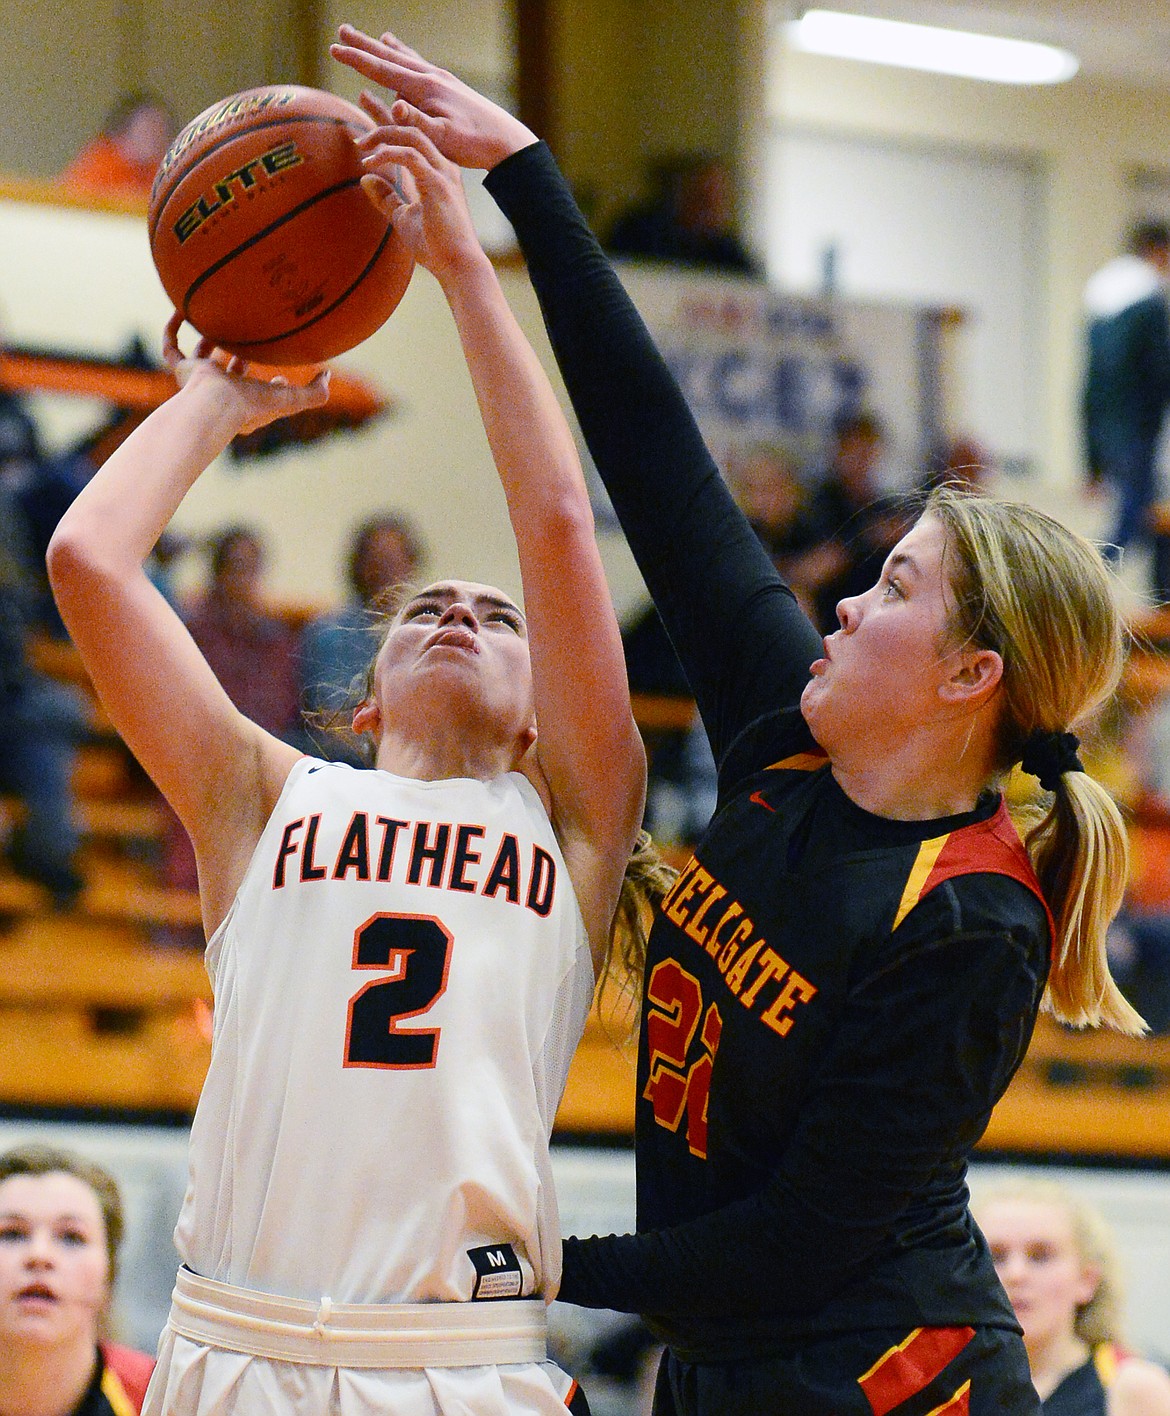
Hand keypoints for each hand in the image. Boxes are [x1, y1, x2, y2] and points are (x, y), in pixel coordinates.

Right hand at [161, 312, 330, 437]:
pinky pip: (171, 347)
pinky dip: (173, 329)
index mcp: (247, 403)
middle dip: (239, 357)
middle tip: (248, 338)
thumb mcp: (292, 399)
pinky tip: (180, 310)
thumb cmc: (252, 404)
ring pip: (201, 358)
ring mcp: (200, 381)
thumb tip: (329, 376)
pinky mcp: (182, 371)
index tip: (281, 372)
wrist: (214, 405)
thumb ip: (316, 393)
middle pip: (231, 373)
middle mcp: (222, 391)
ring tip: (215, 319)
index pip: (261, 392)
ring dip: (207, 340)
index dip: (272, 382)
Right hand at [331, 24, 536, 170]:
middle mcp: (431, 77)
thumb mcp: (441, 138)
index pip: (382, 70)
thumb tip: (394, 104)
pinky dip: (407, 56)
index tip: (334, 48)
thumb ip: (415, 122)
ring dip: (386, 48)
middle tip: (341, 30)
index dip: (356, 60)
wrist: (505, 141)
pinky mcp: (450, 87)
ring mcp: (442, 80)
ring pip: (406, 58)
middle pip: (390, 57)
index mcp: (425, 88)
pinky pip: (421, 66)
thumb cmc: (472, 144)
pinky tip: (406, 55)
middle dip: (364, 45)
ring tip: (374, 37)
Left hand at [354, 92, 485, 281]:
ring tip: (361, 143)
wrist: (457, 265)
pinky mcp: (438, 183)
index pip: (408, 135)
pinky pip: (410, 156)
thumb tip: (365, 180)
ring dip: (383, 133)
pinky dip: (389, 154)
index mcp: (433, 170)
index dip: (387, 118)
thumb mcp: (402, 217)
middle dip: (385, 110)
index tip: (367, 102)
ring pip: (411, 134)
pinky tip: (371, 161)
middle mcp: (440, 165)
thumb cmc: (435, 246)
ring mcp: (441, 172)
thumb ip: (386, 197)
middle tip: (363, 95)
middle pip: (411, 125)